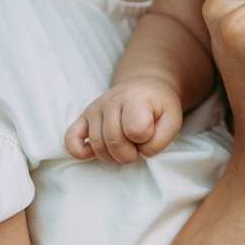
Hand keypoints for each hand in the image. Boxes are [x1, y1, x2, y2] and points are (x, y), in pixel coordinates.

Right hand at [67, 81, 184, 162]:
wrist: (144, 88)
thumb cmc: (158, 107)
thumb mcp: (173, 120)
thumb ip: (161, 140)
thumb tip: (140, 152)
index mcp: (135, 99)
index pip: (136, 131)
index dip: (146, 140)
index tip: (150, 134)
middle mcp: (111, 101)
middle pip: (114, 141)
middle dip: (129, 154)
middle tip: (136, 148)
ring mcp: (95, 109)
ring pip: (97, 145)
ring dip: (112, 156)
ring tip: (123, 148)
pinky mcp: (83, 118)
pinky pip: (71, 138)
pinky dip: (78, 151)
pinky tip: (92, 153)